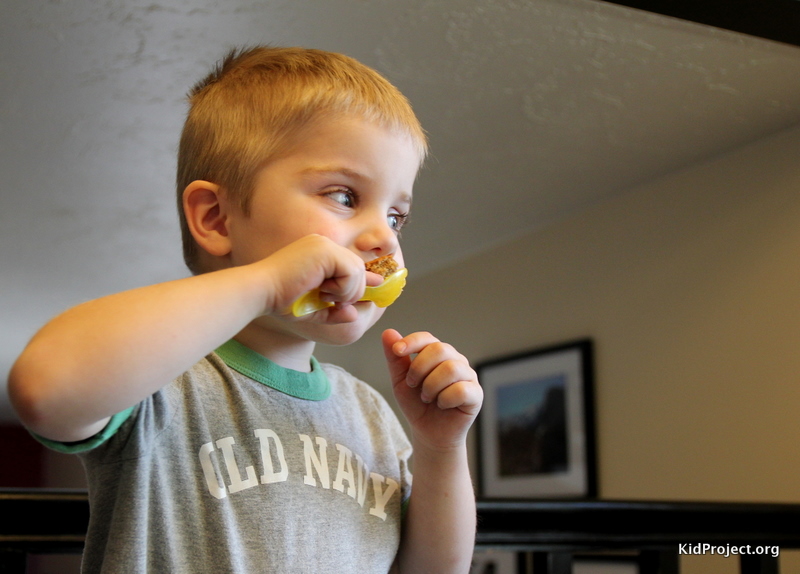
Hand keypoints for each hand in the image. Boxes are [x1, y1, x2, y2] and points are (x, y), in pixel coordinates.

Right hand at [258, 234, 382, 322]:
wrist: (260, 293)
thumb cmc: (279, 301)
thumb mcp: (312, 310)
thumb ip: (334, 311)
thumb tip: (354, 315)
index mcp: (319, 253)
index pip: (350, 264)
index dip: (363, 278)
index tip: (375, 287)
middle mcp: (323, 244)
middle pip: (358, 269)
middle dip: (352, 292)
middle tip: (328, 300)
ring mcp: (325, 245)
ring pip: (358, 271)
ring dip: (346, 292)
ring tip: (323, 296)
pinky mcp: (325, 251)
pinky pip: (351, 273)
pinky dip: (343, 289)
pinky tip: (323, 292)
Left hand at [382, 329, 482, 450]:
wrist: (428, 433)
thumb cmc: (417, 404)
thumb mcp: (400, 381)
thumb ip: (395, 359)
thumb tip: (388, 332)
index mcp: (438, 354)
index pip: (427, 338)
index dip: (412, 342)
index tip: (397, 351)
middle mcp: (456, 360)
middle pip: (440, 349)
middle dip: (420, 368)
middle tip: (412, 385)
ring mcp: (468, 376)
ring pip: (451, 369)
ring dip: (431, 386)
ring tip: (427, 398)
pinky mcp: (476, 394)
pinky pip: (461, 389)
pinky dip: (445, 399)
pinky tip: (442, 405)